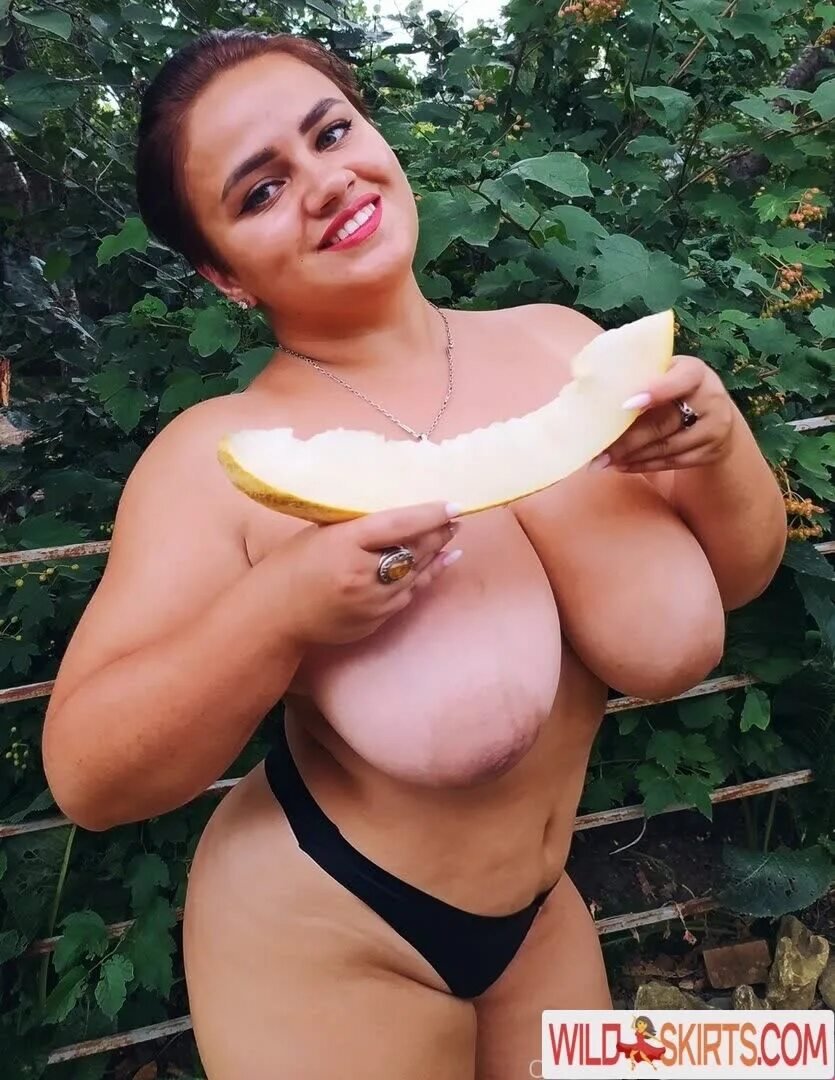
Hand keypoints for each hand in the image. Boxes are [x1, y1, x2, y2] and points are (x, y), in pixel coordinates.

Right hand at [275, 501, 461, 645]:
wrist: (274, 616)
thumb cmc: (292, 566)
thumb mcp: (321, 533)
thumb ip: (358, 525)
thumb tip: (398, 511)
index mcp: (344, 543)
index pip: (398, 524)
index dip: (429, 515)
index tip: (454, 505)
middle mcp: (361, 574)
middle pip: (413, 550)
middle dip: (438, 534)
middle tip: (455, 519)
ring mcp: (371, 602)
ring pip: (415, 575)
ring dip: (436, 555)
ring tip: (451, 537)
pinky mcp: (375, 621)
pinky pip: (406, 597)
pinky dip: (424, 578)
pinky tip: (439, 564)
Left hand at [589, 355, 734, 472]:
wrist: (715, 412)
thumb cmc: (675, 387)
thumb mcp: (667, 372)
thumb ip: (641, 376)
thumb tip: (586, 386)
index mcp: (696, 372)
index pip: (679, 380)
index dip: (655, 391)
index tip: (626, 404)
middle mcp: (710, 399)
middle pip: (665, 422)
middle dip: (628, 438)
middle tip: (599, 450)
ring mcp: (713, 428)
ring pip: (667, 447)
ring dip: (631, 456)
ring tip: (603, 461)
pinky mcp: (709, 452)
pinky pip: (673, 462)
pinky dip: (644, 465)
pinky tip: (621, 466)